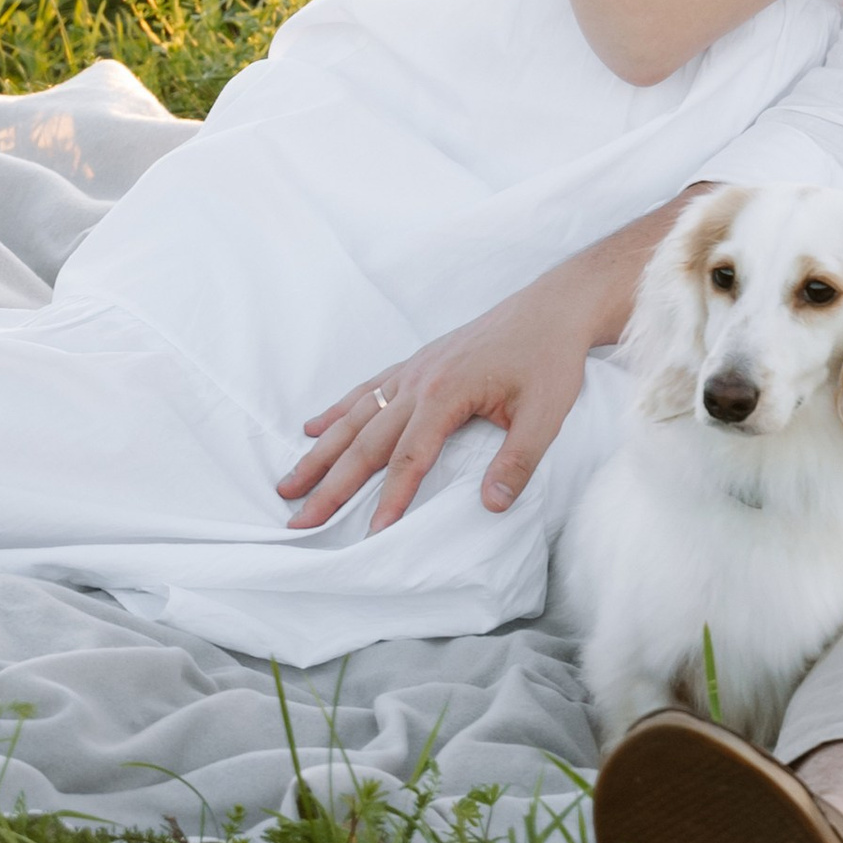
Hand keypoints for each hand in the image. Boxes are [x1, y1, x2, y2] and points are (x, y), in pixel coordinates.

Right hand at [279, 238, 636, 531]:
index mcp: (447, 393)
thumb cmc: (550, 358)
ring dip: (320, 452)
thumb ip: (518, 461)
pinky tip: (314, 428)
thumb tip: (491, 507)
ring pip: (356, 416)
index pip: (409, 457)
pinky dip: (338, 410)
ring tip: (289, 484)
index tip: (370, 536)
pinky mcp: (418, 361)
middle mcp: (420, 380)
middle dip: (330, 485)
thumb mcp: (546, 413)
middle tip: (298, 523)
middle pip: (366, 441)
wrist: (553, 306)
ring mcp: (414, 368)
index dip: (390, 499)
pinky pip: (368, 388)